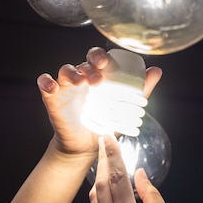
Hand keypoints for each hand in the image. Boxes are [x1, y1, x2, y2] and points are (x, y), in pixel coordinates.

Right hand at [37, 47, 162, 155]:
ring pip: (65, 70)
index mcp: (98, 76)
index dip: (100, 56)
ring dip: (72, 72)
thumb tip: (156, 71)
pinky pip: (45, 84)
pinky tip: (52, 86)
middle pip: (82, 62)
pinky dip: (46, 81)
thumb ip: (140, 91)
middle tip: (98, 74)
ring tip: (81, 82)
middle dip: (89, 63)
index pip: (97, 58)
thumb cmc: (106, 124)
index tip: (106, 62)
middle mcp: (82, 78)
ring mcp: (66, 87)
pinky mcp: (53, 98)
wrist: (88, 146)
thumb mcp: (125, 108)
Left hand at [89, 135, 176, 202]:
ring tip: (104, 159)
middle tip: (103, 140)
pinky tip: (104, 185)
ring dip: (99, 175)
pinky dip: (99, 192)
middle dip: (103, 159)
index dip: (113, 155)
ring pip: (95, 195)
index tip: (109, 138)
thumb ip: (152, 196)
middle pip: (102, 182)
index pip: (118, 178)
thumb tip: (140, 174)